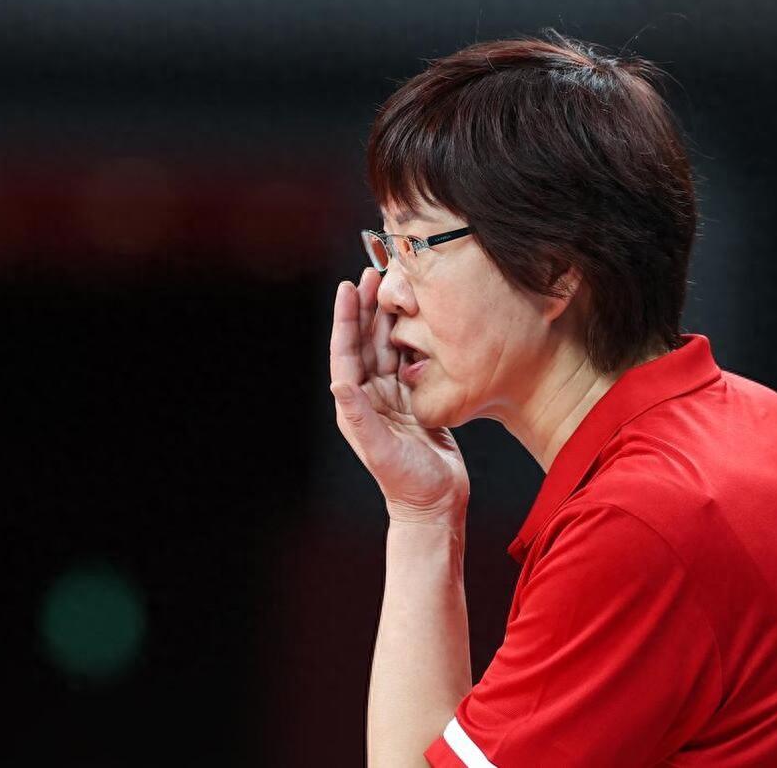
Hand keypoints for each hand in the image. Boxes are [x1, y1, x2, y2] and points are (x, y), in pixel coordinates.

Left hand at [329, 267, 468, 525]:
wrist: (435, 504)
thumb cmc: (406, 482)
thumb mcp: (380, 448)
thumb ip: (360, 415)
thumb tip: (340, 381)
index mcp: (355, 404)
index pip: (345, 352)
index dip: (346, 319)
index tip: (348, 287)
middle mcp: (371, 397)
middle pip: (367, 342)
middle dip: (369, 307)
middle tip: (374, 272)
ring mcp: (394, 397)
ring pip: (390, 347)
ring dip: (390, 317)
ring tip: (396, 285)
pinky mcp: (416, 400)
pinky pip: (412, 360)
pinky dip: (414, 337)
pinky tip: (421, 316)